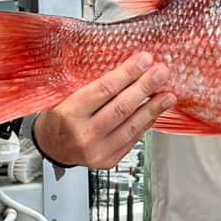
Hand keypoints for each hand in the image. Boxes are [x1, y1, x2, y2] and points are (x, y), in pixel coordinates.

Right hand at [33, 53, 174, 168]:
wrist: (52, 147)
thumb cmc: (60, 116)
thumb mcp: (65, 96)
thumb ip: (90, 83)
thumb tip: (125, 63)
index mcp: (69, 114)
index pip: (104, 90)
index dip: (128, 73)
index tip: (144, 60)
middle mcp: (83, 134)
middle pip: (121, 108)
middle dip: (145, 88)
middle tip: (161, 73)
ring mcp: (97, 151)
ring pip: (131, 126)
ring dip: (153, 108)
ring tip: (168, 94)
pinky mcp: (108, 160)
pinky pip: (133, 139)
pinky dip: (146, 122)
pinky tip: (155, 110)